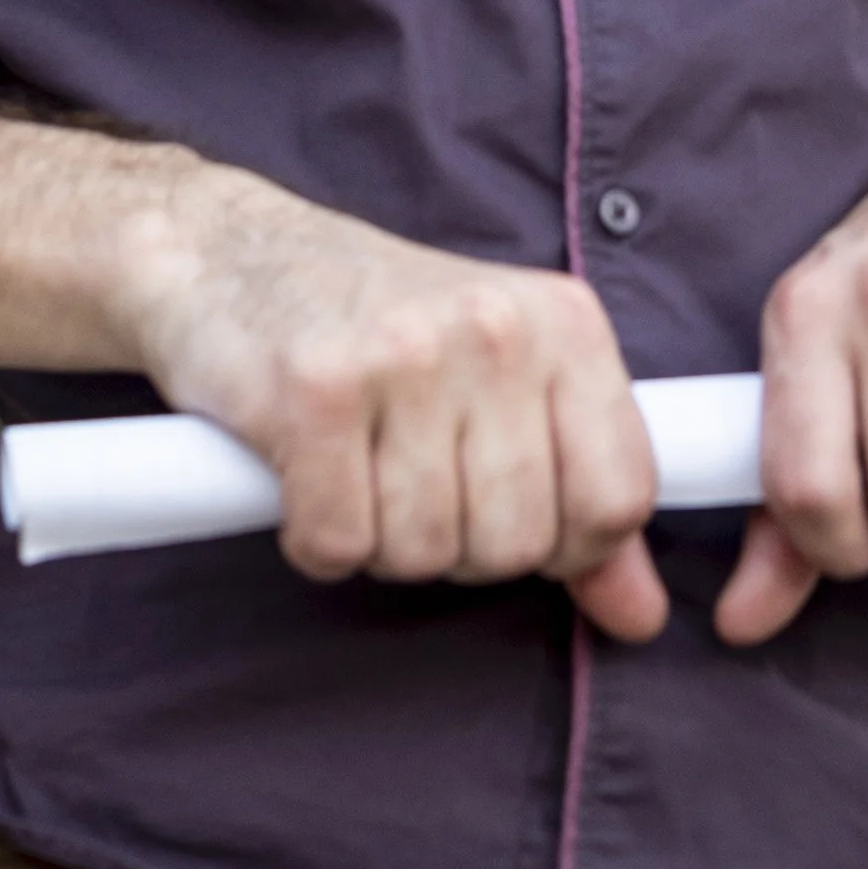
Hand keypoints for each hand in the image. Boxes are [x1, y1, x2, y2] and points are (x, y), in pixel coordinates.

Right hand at [117, 157, 666, 638]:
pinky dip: (314, 537)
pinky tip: (306, 474)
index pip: (619, 496)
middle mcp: (494, 328)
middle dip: (457, 546)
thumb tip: (641, 617)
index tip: (505, 510)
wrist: (226, 251)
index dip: (564, 543)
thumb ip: (581, 497)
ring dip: (381, 541)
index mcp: (563, 321)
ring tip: (358, 465)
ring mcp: (404, 355)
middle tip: (409, 477)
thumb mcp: (505, 385)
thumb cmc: (377, 323)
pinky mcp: (313, 393)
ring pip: (425, 553)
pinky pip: (338, 544)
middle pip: (517, 542)